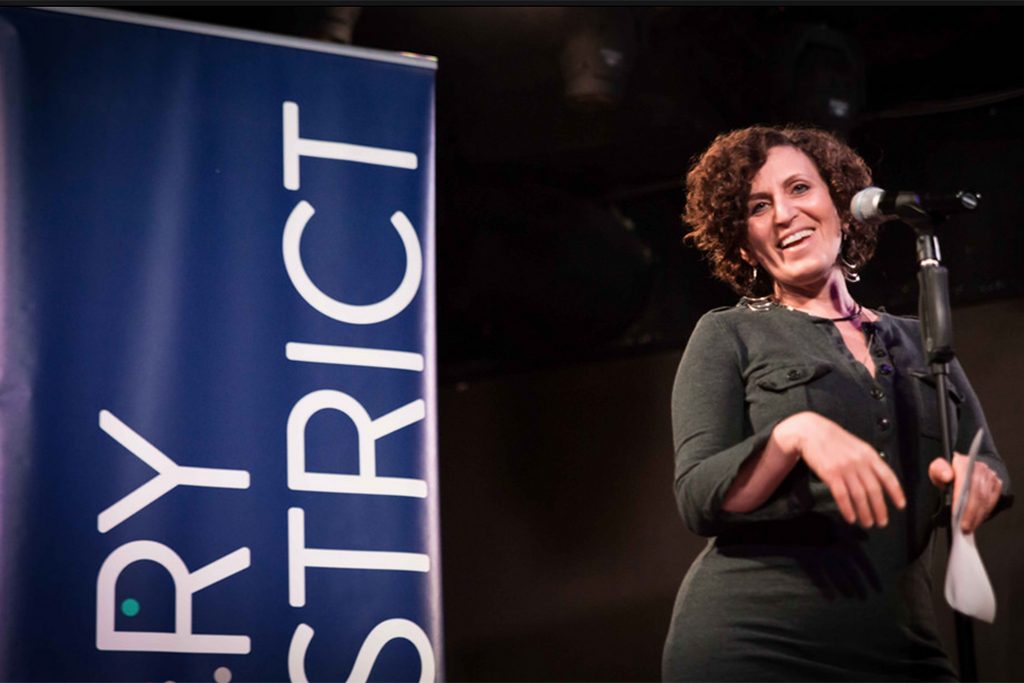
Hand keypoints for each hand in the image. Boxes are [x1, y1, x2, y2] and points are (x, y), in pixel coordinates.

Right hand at [774, 411, 905, 527]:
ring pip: (859, 496)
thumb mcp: (857, 446)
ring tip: (867, 523)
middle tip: (882, 522)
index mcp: (869, 455)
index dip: (896, 493)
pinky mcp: (830, 474)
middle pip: (874, 490)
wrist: (811, 431)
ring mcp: (845, 469)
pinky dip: (847, 509)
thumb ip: (869, 461)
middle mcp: (859, 462)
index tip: (900, 505)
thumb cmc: (834, 440)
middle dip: (880, 509)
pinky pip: (842, 496)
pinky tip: (850, 517)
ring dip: (865, 513)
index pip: (888, 476)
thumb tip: (880, 480)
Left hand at [928, 454, 1002, 533]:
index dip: (962, 501)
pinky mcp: (996, 484)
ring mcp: (990, 476)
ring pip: (986, 499)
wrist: (963, 468)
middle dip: (971, 513)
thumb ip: (939, 470)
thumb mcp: (936, 469)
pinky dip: (985, 512)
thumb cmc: (948, 471)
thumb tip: (946, 476)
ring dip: (978, 516)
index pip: (965, 484)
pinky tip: (978, 519)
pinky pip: (992, 501)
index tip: (957, 515)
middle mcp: (979, 468)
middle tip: (964, 527)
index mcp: (963, 463)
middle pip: (977, 494)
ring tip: (970, 527)